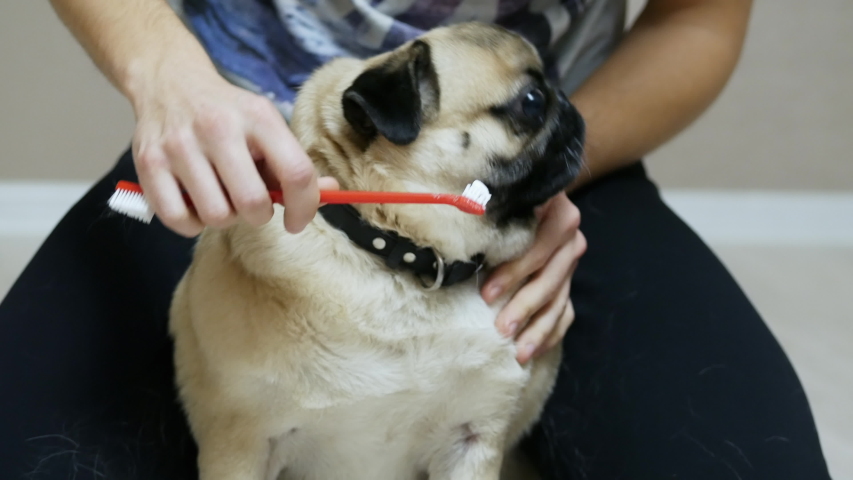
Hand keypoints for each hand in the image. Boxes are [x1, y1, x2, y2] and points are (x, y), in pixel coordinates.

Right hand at [130, 62, 337, 236]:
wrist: (169, 82)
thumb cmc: (228, 114)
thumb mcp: (265, 126)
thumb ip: (294, 162)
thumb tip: (330, 191)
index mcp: (258, 118)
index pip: (296, 173)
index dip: (305, 207)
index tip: (297, 221)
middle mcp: (218, 128)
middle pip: (252, 203)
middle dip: (258, 215)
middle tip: (251, 205)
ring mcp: (180, 146)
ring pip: (216, 216)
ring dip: (224, 218)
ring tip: (220, 197)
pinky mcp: (148, 164)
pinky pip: (178, 219)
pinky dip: (191, 223)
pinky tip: (195, 204)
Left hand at [481, 194, 585, 363]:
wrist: (532, 194)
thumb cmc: (503, 196)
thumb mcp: (497, 198)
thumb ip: (484, 210)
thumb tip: (456, 240)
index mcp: (556, 213)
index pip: (536, 248)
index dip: (513, 272)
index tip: (487, 295)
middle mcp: (570, 238)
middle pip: (549, 279)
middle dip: (524, 307)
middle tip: (501, 330)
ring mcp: (572, 261)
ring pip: (559, 300)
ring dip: (539, 329)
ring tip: (520, 353)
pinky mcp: (569, 279)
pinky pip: (566, 311)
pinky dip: (551, 332)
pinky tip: (536, 350)